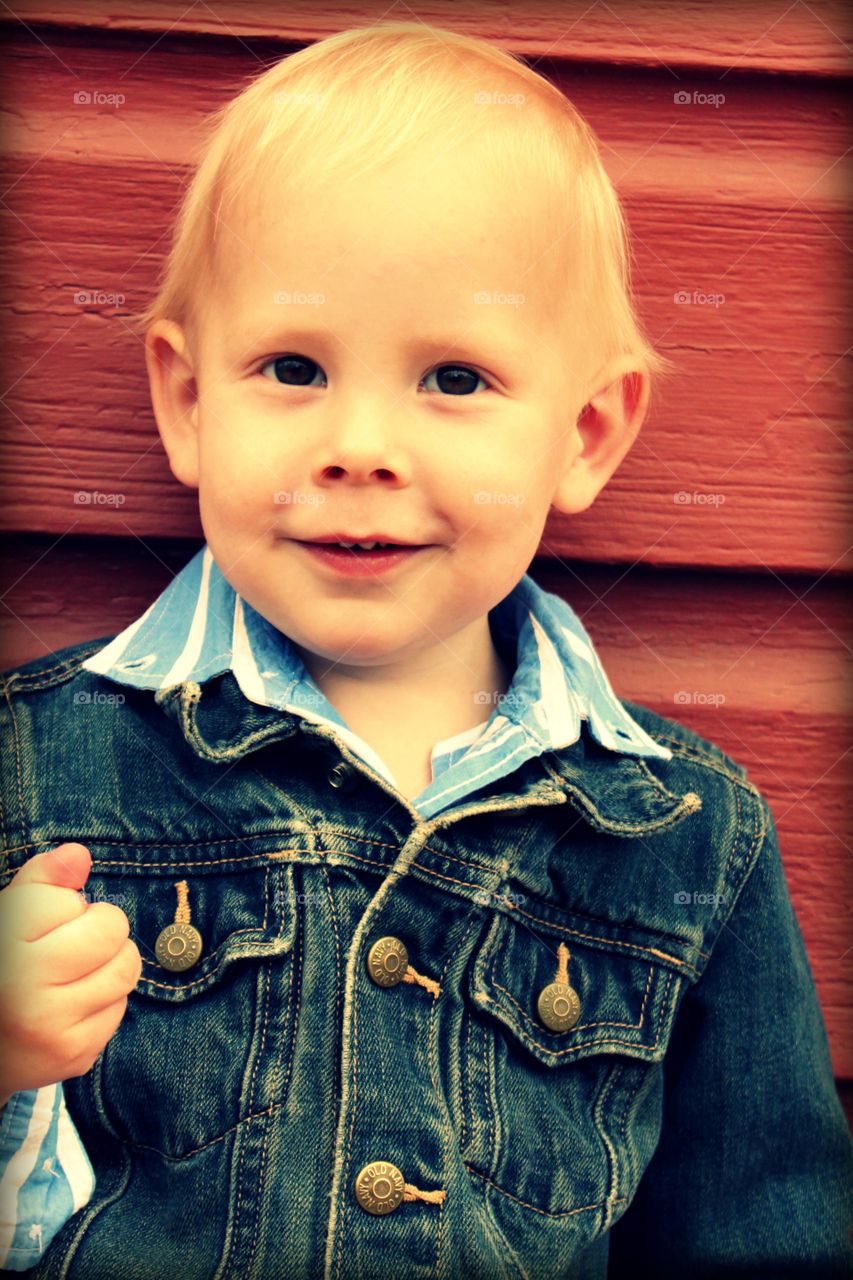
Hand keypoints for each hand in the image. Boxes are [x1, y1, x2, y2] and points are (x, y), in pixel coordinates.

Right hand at [0, 843, 141, 1103]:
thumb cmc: (1, 964)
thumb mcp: (7, 916)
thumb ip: (40, 879)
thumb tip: (79, 855)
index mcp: (3, 948)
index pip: (67, 900)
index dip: (60, 903)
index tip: (41, 922)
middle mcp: (23, 991)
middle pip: (110, 929)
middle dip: (99, 924)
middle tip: (70, 939)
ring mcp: (52, 1028)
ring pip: (126, 967)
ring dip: (110, 958)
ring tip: (76, 966)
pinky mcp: (75, 1055)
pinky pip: (120, 1006)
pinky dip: (105, 996)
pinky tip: (73, 1001)